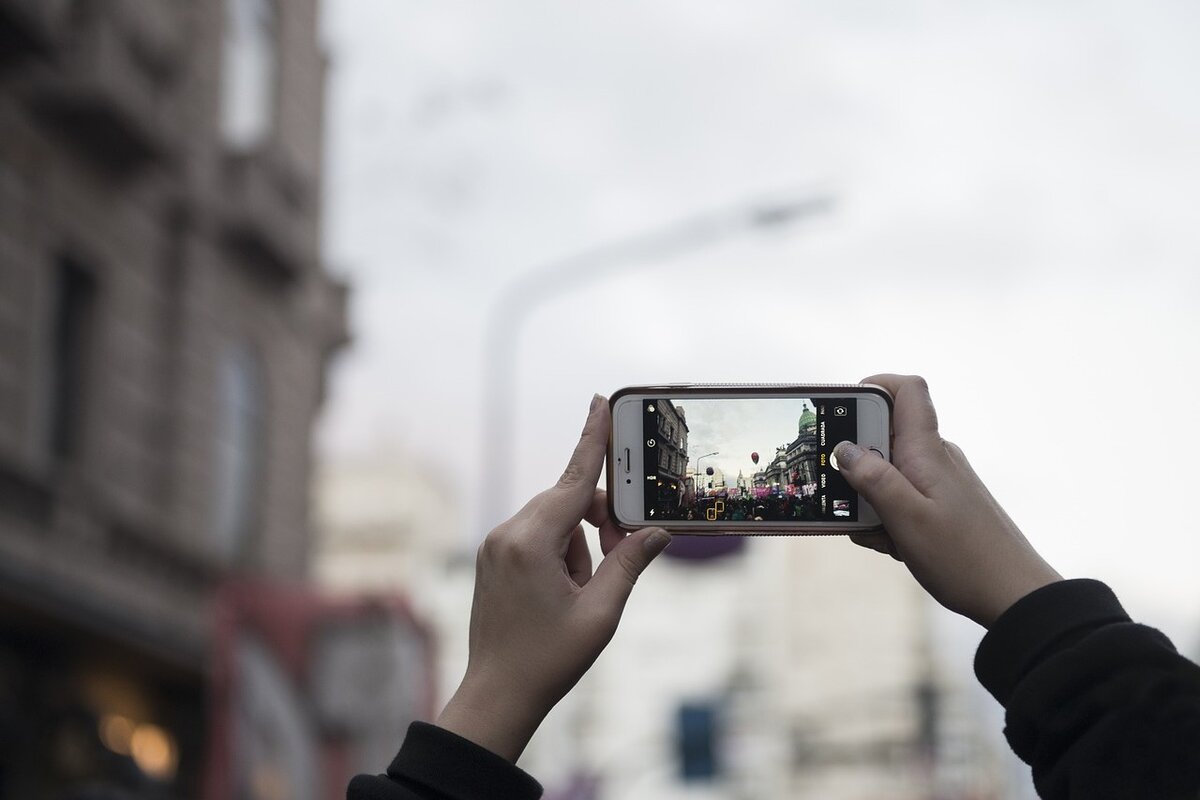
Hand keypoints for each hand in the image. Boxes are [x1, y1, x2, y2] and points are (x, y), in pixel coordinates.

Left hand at [436, 395, 671, 760]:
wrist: (496, 696)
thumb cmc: (547, 660)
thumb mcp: (600, 613)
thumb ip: (629, 563)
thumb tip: (656, 532)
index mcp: (530, 543)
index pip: (572, 478)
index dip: (592, 439)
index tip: (599, 400)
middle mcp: (506, 534)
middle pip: (566, 501)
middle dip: (598, 521)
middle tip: (620, 554)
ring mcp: (495, 546)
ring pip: (554, 522)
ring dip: (579, 545)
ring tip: (580, 593)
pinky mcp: (493, 558)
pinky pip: (536, 537)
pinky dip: (560, 553)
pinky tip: (562, 593)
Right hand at [833, 375, 1061, 627]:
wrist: (1014, 596)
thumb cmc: (964, 558)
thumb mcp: (906, 519)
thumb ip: (872, 479)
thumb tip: (844, 448)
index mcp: (927, 451)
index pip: (906, 390)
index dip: (874, 387)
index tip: (843, 410)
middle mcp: (935, 458)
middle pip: (885, 436)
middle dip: (856, 463)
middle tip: (849, 498)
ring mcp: (939, 483)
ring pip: (889, 473)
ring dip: (870, 499)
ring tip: (877, 533)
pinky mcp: (941, 506)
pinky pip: (902, 498)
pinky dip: (887, 516)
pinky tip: (892, 545)